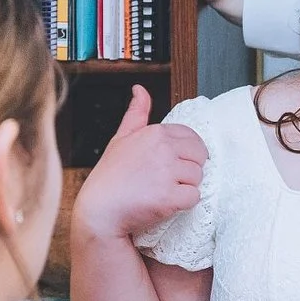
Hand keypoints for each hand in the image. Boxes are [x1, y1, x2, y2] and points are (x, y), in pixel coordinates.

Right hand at [72, 85, 206, 240]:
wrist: (99, 211)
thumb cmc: (110, 177)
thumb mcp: (121, 138)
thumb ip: (136, 113)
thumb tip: (140, 89)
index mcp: (155, 132)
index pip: (192, 137)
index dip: (186, 153)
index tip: (171, 164)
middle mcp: (163, 149)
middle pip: (200, 156)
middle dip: (189, 169)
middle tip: (167, 180)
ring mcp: (167, 173)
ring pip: (198, 178)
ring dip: (184, 187)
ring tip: (161, 191)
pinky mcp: (169, 197)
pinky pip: (194, 197)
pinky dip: (183, 204)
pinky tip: (164, 203)